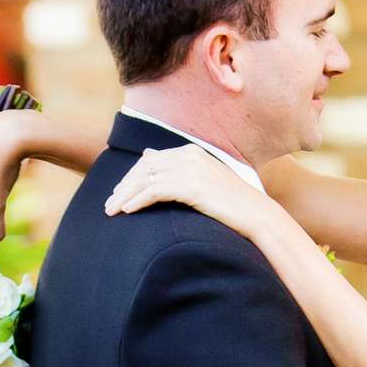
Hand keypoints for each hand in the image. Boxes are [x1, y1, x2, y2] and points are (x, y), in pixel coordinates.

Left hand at [105, 145, 268, 239]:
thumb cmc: (234, 205)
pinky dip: (138, 201)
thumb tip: (151, 158)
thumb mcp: (207, 182)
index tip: (120, 193)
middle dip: (124, 186)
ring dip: (125, 196)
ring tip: (112, 211)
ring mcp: (190, 170)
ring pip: (145, 180)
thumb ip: (182, 171)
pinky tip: (127, 211)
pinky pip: (154, 191)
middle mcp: (188, 156)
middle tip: (109, 204)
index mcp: (192, 151)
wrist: (256, 214)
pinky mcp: (190, 186)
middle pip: (144, 168)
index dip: (132, 176)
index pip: (152, 160)